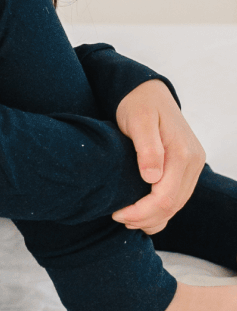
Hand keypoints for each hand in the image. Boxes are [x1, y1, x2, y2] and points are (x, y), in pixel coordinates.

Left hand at [112, 80, 205, 233]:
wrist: (148, 92)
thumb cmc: (138, 104)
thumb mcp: (139, 120)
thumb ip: (147, 148)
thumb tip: (152, 178)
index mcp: (183, 154)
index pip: (165, 197)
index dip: (141, 212)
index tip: (117, 213)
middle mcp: (193, 163)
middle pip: (173, 205)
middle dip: (145, 218)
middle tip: (117, 218)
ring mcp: (192, 166)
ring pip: (177, 204)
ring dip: (153, 217)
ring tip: (126, 219)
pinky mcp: (186, 167)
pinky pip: (177, 196)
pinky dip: (161, 210)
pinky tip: (142, 214)